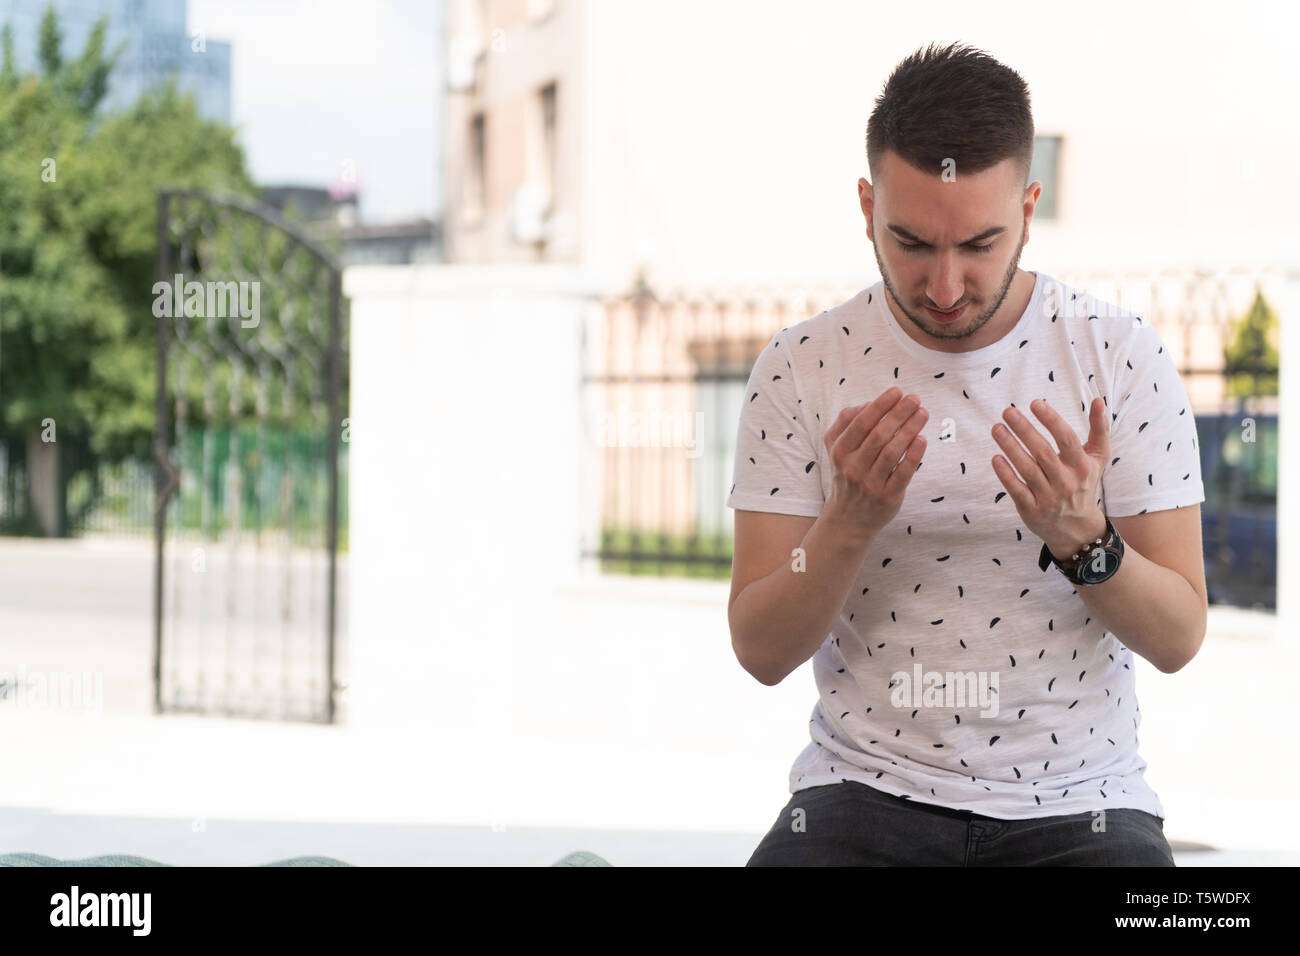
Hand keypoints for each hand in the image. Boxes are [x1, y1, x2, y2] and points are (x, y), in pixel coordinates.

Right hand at [823, 386, 928, 540]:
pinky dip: (913, 455)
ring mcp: (870, 484)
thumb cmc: (847, 475)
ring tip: (923, 413)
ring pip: (891, 452)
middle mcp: (852, 468)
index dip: (880, 405)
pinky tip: (922, 439)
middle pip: (878, 435)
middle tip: (915, 399)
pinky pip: (903, 473)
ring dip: (909, 429)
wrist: (848, 519)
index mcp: (840, 452)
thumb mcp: (837, 450)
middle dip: (898, 413)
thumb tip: (867, 404)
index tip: (897, 391)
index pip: (861, 423)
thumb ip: (845, 424)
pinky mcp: (887, 497)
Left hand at [990, 397, 1108, 559]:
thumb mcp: (1097, 458)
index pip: (1066, 439)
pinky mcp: (1031, 510)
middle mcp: (1066, 481)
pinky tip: (995, 458)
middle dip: (1025, 430)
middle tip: (1008, 411)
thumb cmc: (1084, 483)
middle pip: (1043, 452)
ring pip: (1028, 469)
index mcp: (1081, 466)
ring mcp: (1048, 497)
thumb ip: (1099, 429)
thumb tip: (1099, 400)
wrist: (1077, 528)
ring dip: (1011, 448)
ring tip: (997, 428)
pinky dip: (1006, 475)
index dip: (1051, 420)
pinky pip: (1017, 490)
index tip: (1035, 403)